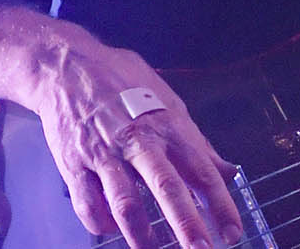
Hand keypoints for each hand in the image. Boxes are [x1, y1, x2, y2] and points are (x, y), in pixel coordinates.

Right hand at [25, 33, 243, 248]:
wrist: (67, 67)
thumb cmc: (122, 81)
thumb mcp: (169, 100)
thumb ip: (197, 141)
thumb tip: (227, 170)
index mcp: (168, 126)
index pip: (202, 170)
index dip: (220, 205)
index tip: (232, 233)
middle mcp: (138, 141)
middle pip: (167, 188)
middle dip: (187, 225)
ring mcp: (104, 154)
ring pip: (125, 202)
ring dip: (141, 234)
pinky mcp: (74, 163)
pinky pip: (87, 202)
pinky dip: (100, 222)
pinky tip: (109, 230)